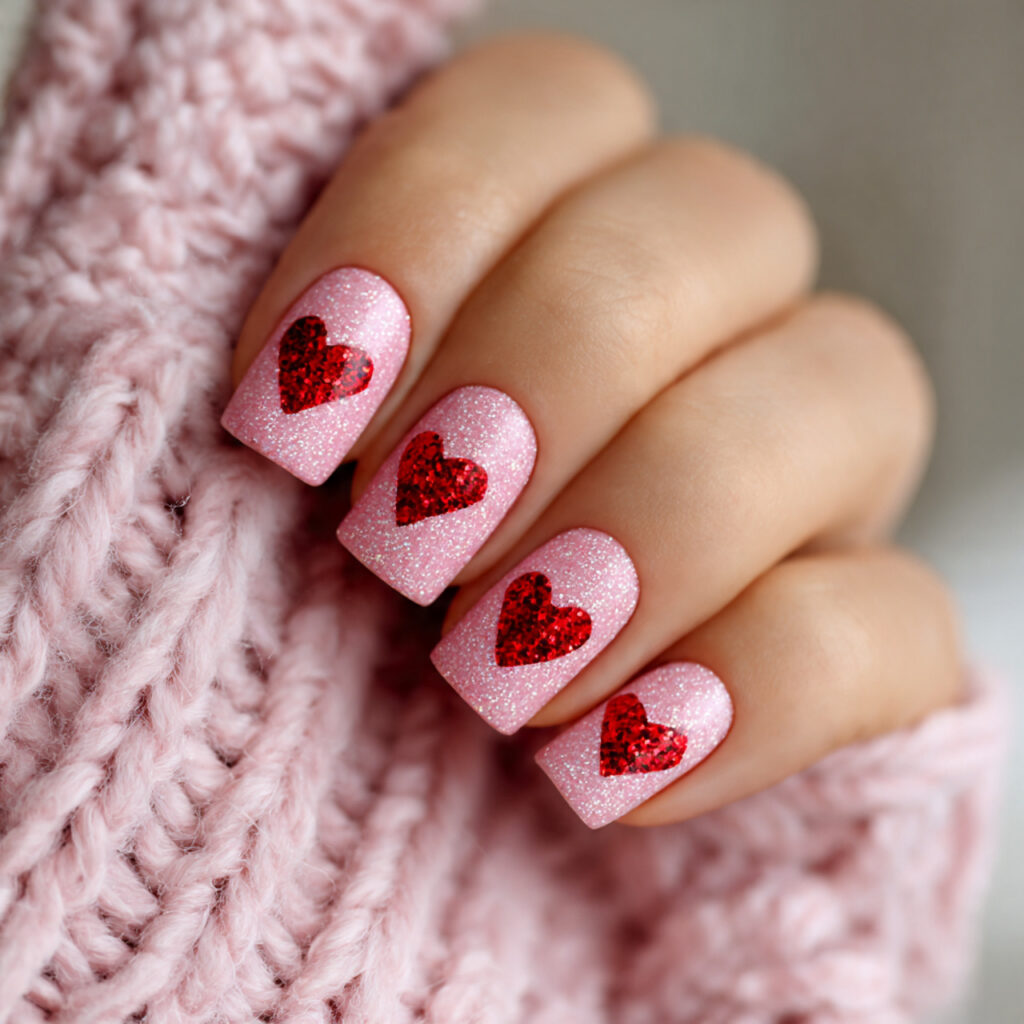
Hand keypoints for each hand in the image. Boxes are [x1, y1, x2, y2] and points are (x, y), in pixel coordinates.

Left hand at [222, 34, 957, 827]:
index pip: (554, 103)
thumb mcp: (257, 494)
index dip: (430, 218)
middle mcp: (703, 334)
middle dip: (558, 365)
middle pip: (722, 217)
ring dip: (665, 519)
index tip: (297, 407)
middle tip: (408, 538)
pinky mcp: (858, 637)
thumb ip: (295, 380)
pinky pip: (898, 626)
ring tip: (498, 673)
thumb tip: (300, 373)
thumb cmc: (282, 631)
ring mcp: (803, 484)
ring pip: (856, 387)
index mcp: (547, 250)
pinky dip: (761, 695)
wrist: (368, 824)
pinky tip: (609, 776)